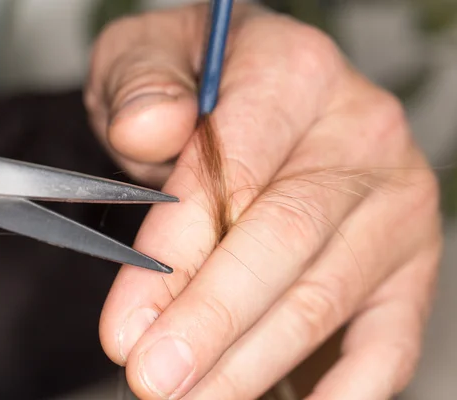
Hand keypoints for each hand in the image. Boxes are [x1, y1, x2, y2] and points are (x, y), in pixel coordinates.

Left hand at [85, 3, 441, 399]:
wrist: (262, 93)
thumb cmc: (200, 82)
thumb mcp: (152, 55)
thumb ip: (144, 84)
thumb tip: (148, 130)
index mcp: (294, 73)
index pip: (231, 175)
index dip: (175, 257)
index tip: (126, 325)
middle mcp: (360, 136)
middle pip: (282, 244)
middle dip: (212, 323)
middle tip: (154, 379)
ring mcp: (394, 207)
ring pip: (322, 299)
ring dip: (252, 364)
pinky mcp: (409, 265)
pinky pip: (386, 341)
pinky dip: (342, 390)